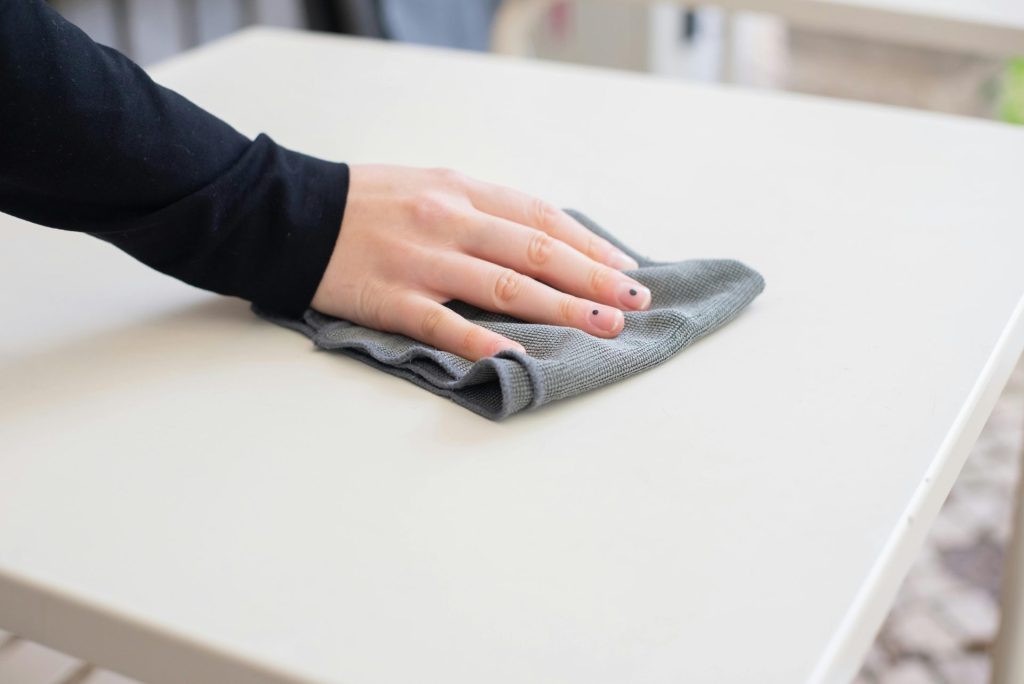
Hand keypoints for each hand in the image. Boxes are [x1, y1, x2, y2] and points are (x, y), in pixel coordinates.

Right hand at [310, 165, 650, 361]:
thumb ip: (482, 211)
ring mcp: (421, 260)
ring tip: (603, 327)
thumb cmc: (369, 202)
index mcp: (463, 190)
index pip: (542, 217)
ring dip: (560, 309)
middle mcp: (449, 219)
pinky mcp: (390, 298)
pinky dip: (481, 342)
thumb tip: (542, 242)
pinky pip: (442, 323)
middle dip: (593, 279)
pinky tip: (516, 359)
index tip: (626, 267)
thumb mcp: (430, 186)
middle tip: (635, 302)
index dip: (590, 244)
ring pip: (503, 287)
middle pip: (536, 252)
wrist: (292, 213)